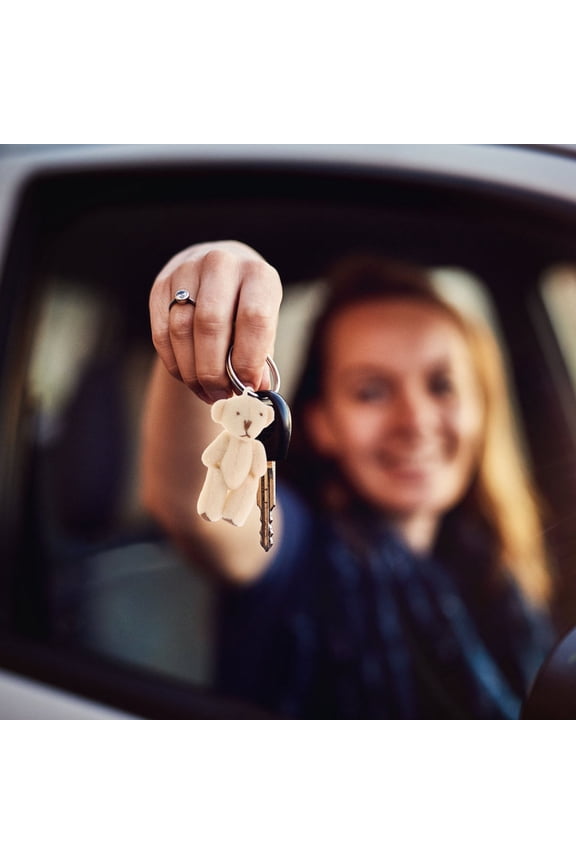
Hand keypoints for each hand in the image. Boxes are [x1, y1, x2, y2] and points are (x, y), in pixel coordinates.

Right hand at [149, 241, 282, 402]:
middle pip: (210, 324)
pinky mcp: (161, 285)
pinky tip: (188, 378)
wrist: (219, 273)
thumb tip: (255, 390)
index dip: (248, 359)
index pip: (253, 318)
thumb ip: (260, 356)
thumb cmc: (247, 307)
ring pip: (181, 330)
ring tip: (206, 391)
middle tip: (220, 395)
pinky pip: (161, 334)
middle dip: (214, 370)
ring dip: (193, 371)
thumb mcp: (265, 325)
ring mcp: (187, 270)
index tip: (246, 387)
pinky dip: (175, 364)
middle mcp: (221, 264)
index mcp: (258, 274)